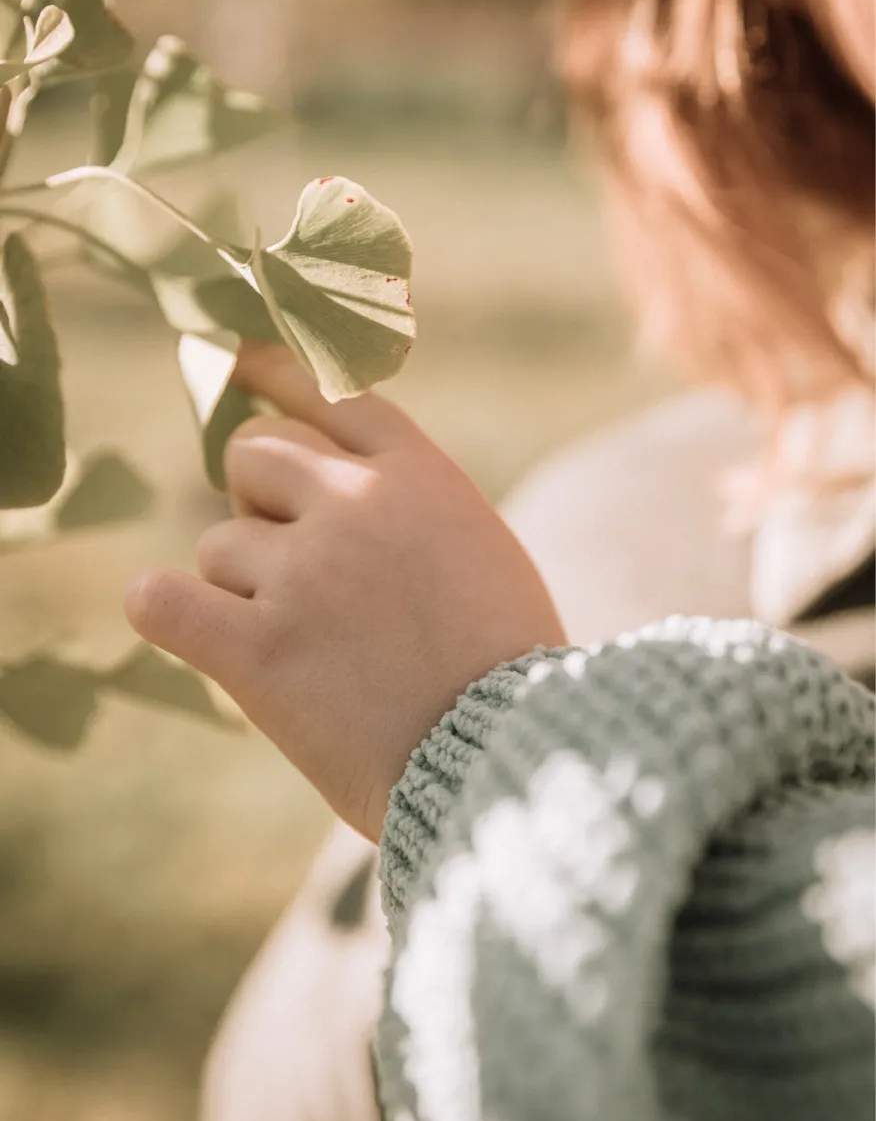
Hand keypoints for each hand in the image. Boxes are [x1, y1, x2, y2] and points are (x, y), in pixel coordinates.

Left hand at [124, 343, 566, 842]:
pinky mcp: (260, 648)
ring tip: (304, 644)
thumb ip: (413, 501)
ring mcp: (305, 574)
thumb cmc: (507, 667)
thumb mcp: (483, 550)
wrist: (508, 759)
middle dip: (258, 497)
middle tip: (289, 560)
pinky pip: (163, 601)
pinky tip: (178, 620)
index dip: (276, 373)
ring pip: (219, 543)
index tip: (235, 361)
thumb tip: (332, 481)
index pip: (330, 394)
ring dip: (242, 585)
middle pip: (256, 452)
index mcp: (420, 476)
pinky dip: (163, 608)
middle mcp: (357, 505)